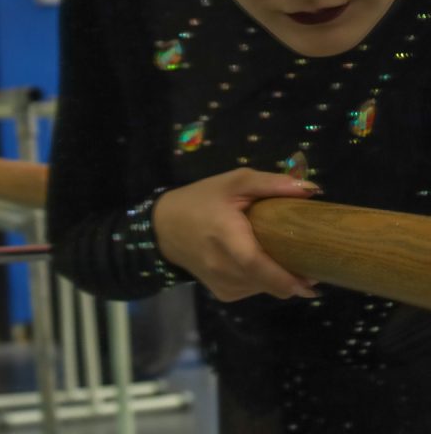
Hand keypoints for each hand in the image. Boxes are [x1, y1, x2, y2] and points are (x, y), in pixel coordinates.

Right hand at [153, 168, 320, 301]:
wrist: (163, 227)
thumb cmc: (201, 200)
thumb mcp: (233, 182)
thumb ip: (270, 183)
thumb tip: (312, 188)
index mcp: (224, 235)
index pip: (254, 263)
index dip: (284, 277)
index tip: (311, 283)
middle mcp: (221, 266)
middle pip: (266, 281)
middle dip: (292, 279)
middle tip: (307, 262)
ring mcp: (221, 283)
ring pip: (263, 289)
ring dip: (277, 279)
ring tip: (280, 257)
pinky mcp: (222, 293)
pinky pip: (253, 291)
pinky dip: (262, 281)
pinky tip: (257, 264)